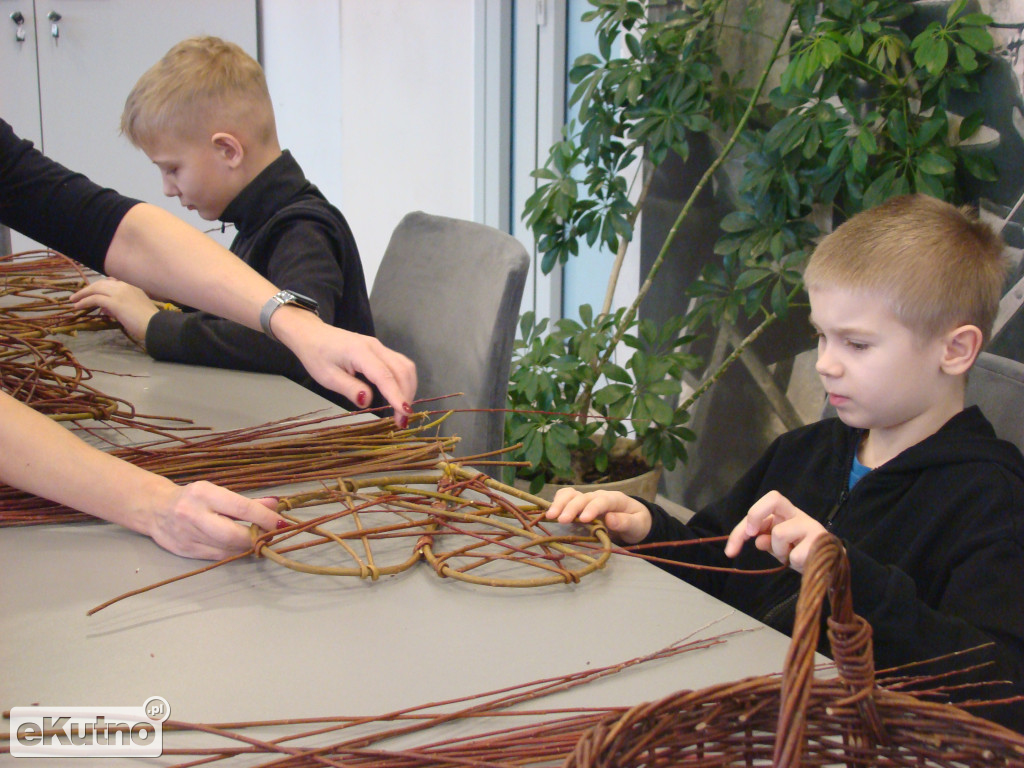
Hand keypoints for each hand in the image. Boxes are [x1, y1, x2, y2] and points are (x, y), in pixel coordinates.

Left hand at [71, 277, 159, 342]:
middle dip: (87, 289)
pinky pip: (95, 299)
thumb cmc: (148, 321)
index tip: (92, 293)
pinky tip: (78, 306)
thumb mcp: (133, 310)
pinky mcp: (114, 302)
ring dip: (83, 294)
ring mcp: (119, 293)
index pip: (111, 282)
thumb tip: (104, 308)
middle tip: (77, 296)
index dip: (99, 287)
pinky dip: (84, 302)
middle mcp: (124, 286)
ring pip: (96, 289)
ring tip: (74, 300)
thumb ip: (118, 307)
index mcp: (131, 287)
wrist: (155, 325)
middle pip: (100, 283)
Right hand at [145, 480, 284, 559]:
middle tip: (268, 534)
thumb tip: (275, 505)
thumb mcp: (217, 492)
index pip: (241, 508)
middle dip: (255, 537)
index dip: (264, 518)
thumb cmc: (192, 497)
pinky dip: (233, 552)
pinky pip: (217, 556)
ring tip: (256, 539)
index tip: (280, 523)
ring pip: (227, 549)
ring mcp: (187, 536)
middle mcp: (193, 515)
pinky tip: (239, 546)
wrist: (154, 508)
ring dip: (246, 546)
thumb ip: (246, 500)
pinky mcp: (185, 551)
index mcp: (204, 494)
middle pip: (233, 534)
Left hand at [272, 308, 416, 420]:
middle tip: (402, 420)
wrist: (312, 334)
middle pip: (402, 370)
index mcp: (359, 352)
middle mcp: (375, 347)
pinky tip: (400, 394)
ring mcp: (380, 346)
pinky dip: (404, 381)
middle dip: (406, 395)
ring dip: (408, 388)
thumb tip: (367, 401)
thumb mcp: (326, 377)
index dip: (396, 395)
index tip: (404, 414)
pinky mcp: (380, 350)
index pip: (384, 376)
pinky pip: (400, 364)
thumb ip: (349, 388)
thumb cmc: (316, 355)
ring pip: (405, 366)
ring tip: (402, 409)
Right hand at [544, 488, 651, 543]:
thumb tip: (610, 519)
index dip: (592, 508)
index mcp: (615, 499)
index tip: (583, 519)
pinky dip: (556, 503)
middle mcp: (598, 496)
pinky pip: (566, 499)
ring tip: (550, 516)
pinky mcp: (580, 506)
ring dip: (559, 503)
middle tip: (561, 520)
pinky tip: (549, 514)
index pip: (602, 500)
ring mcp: (588, 500)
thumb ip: (626, 522)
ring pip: (570, 494)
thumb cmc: (637, 522)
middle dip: (571, 507)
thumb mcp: (638, 525)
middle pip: (582, 496)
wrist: (634, 520)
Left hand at [723, 490, 827, 571]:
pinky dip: (794, 563)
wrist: (829, 567)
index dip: (752, 516)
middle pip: (774, 498)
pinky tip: (804, 562)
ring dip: (780, 551)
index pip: (767, 502)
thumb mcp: (778, 547)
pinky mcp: (821, 541)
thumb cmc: (800, 552)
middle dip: (755, 514)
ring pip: (779, 534)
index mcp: (785, 513)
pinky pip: (795, 555)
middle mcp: (798, 515)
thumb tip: (759, 541)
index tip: (747, 535)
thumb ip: (766, 541)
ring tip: (791, 556)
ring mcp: (811, 526)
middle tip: (753, 535)